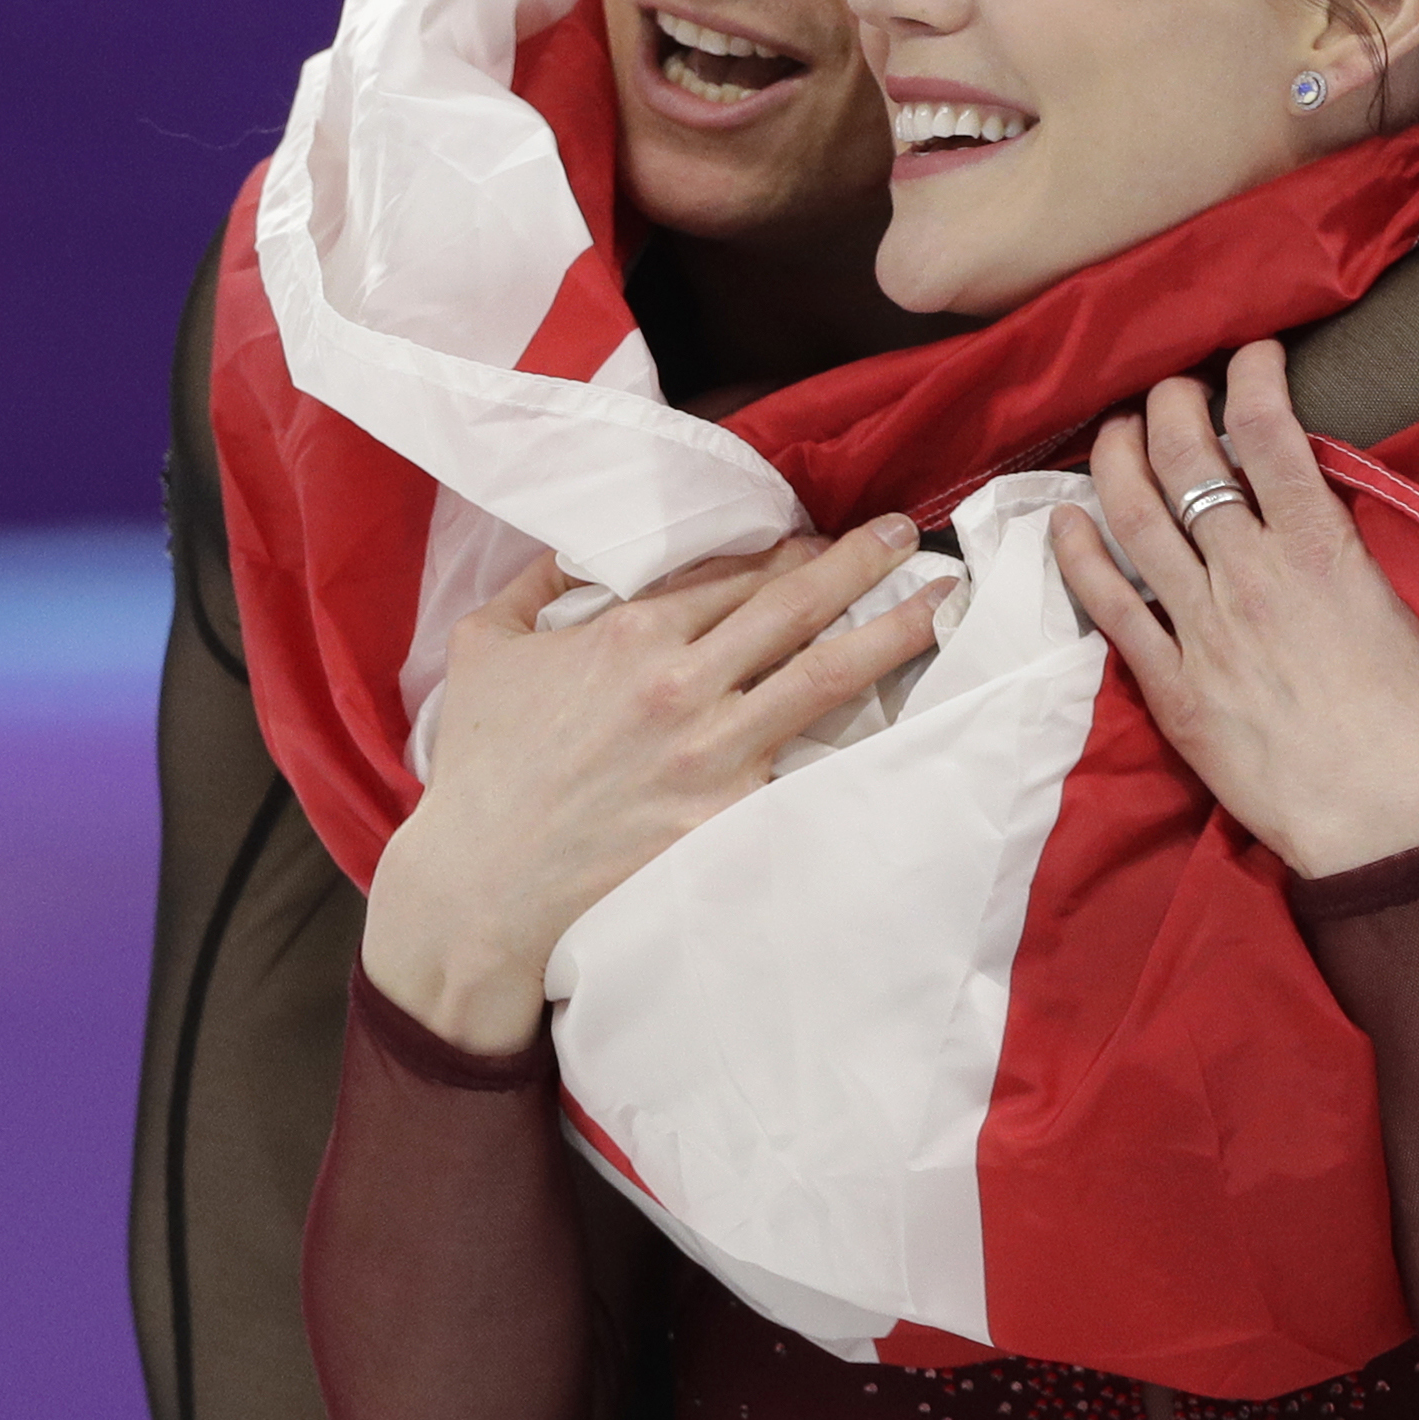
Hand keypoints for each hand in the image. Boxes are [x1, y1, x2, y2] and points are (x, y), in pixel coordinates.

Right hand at [364, 520, 955, 1053]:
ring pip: (823, 675)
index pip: (730, 575)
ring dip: (889, 633)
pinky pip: (809, 764)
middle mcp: (682, 683)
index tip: (817, 539)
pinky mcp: (729, 815)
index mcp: (628, 634)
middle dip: (858, 562)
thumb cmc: (480, 769)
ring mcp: (712, 752)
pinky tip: (908, 716)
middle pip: (792, 606)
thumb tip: (572, 546)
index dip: (783, 550)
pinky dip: (860, 734)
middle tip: (906, 534)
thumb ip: (532, 583)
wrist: (484, 885)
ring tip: (938, 604)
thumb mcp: (484, 648)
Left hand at [1049, 338, 1418, 879]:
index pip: (1269, 432)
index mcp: (1324, 550)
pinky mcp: (1171, 684)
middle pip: (1189, 459)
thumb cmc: (1418, 725)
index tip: (1246, 356)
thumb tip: (1309, 506)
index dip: (1250, 376)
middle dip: (1171, 404)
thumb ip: (1342, 549)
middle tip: (1169, 389)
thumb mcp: (1397, 608)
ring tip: (1118, 428)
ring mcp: (1204, 628)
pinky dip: (1079, 553)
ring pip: (1136, 517)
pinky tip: (1066, 517)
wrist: (1389, 821)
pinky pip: (1110, 604)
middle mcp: (1253, 575)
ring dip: (1118, 458)